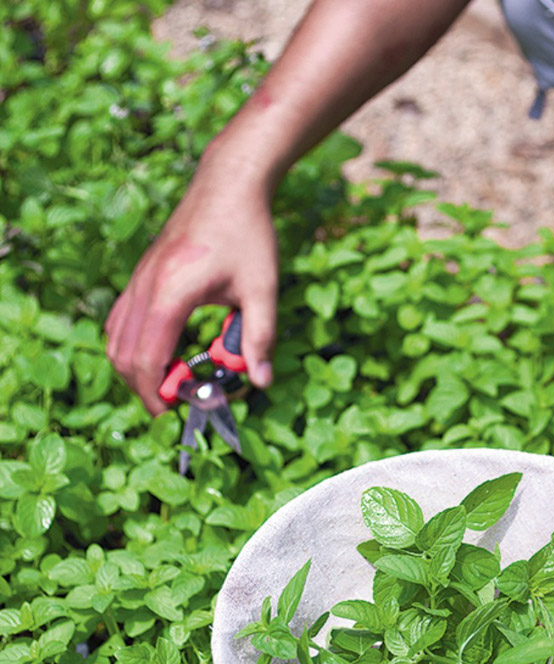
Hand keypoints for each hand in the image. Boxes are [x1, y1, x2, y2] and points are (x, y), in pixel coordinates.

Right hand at [105, 149, 278, 413]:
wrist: (229, 184)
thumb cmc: (248, 233)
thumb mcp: (262, 290)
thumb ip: (260, 338)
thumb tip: (262, 381)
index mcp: (170, 294)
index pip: (147, 360)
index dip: (156, 396)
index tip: (174, 415)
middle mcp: (145, 287)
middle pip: (122, 354)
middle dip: (144, 387)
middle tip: (177, 402)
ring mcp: (138, 279)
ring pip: (116, 338)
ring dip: (137, 367)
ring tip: (174, 379)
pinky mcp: (142, 274)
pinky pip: (122, 319)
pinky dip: (134, 344)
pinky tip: (167, 349)